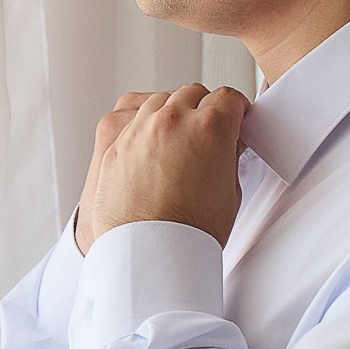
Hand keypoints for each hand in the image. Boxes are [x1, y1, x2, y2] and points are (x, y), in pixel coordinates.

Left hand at [75, 83, 248, 254]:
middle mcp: (172, 121)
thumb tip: (227, 147)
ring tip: (177, 137)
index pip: (228, 98)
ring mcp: (139, 128)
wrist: (147, 255)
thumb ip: (228, 157)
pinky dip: (143, 121)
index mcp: (209, 128)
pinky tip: (151, 137)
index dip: (236, 110)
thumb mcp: (229, 193)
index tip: (235, 118)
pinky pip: (130, 113)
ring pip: (160, 99)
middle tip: (208, 131)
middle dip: (204, 109)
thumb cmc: (187, 233)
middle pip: (193, 94)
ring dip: (172, 112)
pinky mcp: (113, 140)